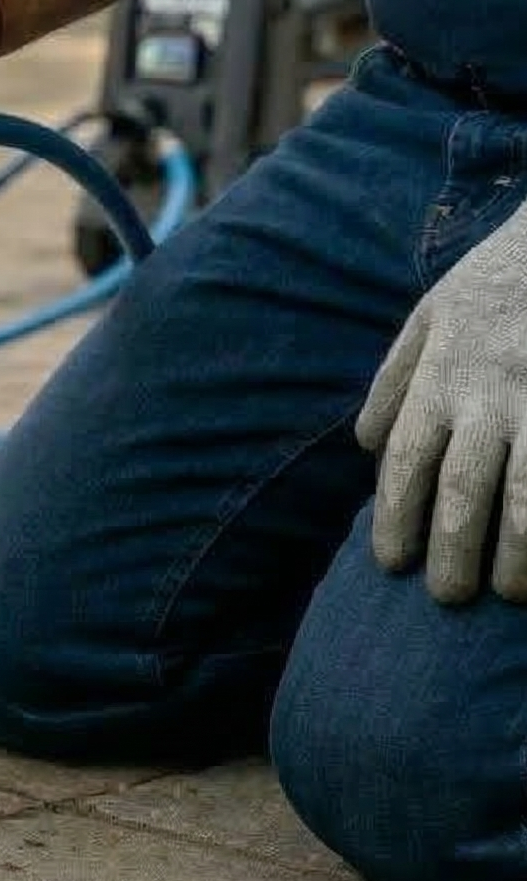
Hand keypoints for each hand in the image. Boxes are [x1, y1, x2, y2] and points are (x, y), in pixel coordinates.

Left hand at [358, 198, 526, 603]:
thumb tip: (368, 447)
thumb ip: (395, 379)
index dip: (396, 518)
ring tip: (509, 594)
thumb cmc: (497, 282)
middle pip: (462, 488)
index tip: (389, 564)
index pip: (407, 462)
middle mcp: (491, 394)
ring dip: (518, 553)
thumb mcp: (430, 314)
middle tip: (445, 597)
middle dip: (451, 549)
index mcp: (443, 375)